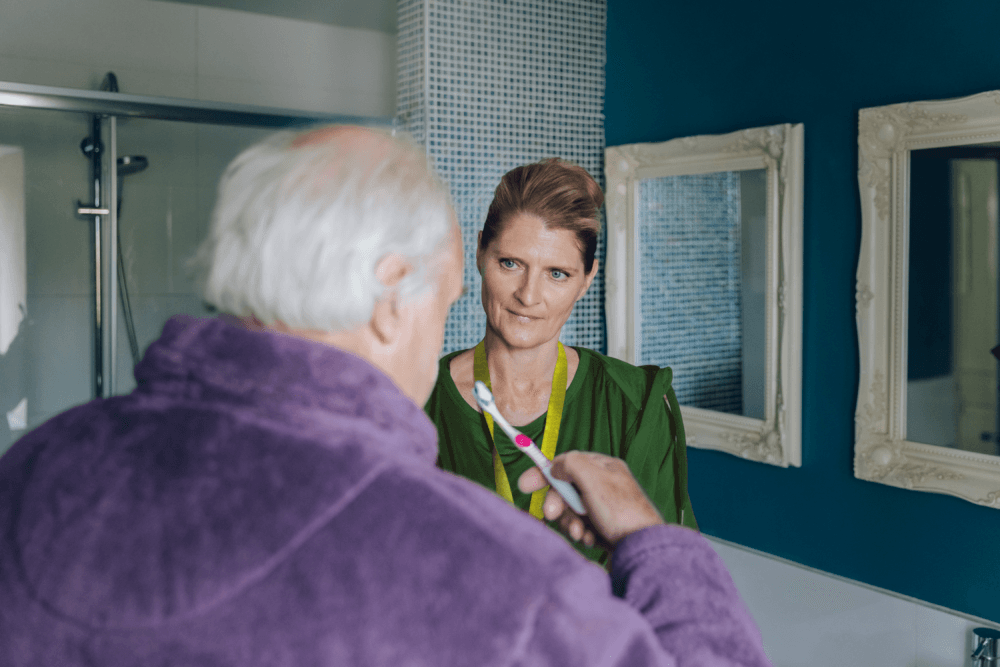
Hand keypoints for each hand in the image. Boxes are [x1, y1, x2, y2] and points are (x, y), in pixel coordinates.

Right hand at [518, 451, 663, 548]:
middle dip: (558, 504)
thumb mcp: (593, 479)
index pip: (567, 463)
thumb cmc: (622, 513)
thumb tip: (555, 466)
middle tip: (551, 514)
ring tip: (579, 532)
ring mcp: (604, 508)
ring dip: (570, 522)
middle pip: (566, 489)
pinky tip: (590, 539)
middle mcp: (604, 485)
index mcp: (604, 468)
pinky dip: (581, 533)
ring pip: (571, 511)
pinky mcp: (604, 528)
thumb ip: (570, 464)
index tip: (524, 485)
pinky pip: (580, 526)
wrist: (642, 550)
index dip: (544, 473)